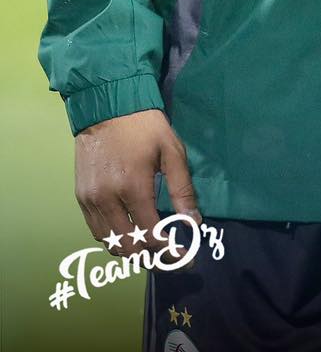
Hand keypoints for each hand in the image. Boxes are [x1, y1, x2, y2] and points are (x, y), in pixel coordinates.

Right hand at [74, 109, 199, 253]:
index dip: (169, 251)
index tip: (186, 257)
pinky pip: (95, 230)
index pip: (151, 234)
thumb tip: (194, 222)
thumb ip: (182, 188)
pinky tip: (129, 234)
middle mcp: (107, 199)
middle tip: (171, 258)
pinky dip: (113, 239)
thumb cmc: (145, 128)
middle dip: (151, 257)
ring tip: (152, 249)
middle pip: (127, 245)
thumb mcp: (172, 151)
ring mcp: (90, 200)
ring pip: (108, 243)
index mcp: (133, 187)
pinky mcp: (81, 198)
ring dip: (130, 250)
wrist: (107, 108)